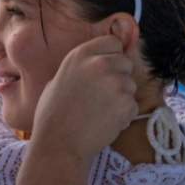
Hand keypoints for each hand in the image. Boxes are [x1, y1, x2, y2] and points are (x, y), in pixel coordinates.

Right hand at [33, 34, 138, 162]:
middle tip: (101, 94)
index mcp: (80, 54)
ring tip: (99, 111)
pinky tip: (105, 121)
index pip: (113, 42)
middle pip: (125, 62)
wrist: (59, 143)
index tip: (104, 68)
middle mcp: (100, 63)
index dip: (111, 55)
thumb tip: (96, 64)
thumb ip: (80, 68)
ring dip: (121, 97)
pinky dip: (123, 114)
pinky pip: (132, 105)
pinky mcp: (127, 102)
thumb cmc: (52, 115)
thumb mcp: (58, 80)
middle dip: (119, 76)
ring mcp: (115, 82)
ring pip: (130, 85)